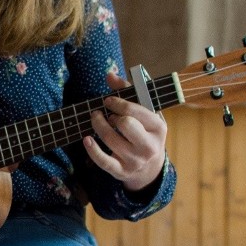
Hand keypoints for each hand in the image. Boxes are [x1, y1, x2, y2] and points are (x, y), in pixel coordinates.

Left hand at [84, 72, 167, 191]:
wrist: (150, 168)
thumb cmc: (145, 132)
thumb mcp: (146, 112)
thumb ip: (129, 90)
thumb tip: (110, 74)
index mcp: (158, 128)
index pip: (135, 111)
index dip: (118, 103)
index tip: (108, 101)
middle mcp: (149, 146)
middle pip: (124, 124)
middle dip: (110, 116)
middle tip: (106, 114)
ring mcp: (135, 160)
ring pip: (110, 139)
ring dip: (98, 126)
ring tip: (97, 120)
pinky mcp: (121, 171)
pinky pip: (103, 161)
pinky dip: (92, 149)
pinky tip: (86, 139)